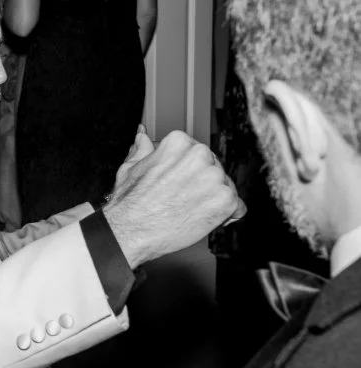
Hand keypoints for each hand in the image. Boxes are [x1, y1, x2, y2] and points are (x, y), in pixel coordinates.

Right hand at [103, 130, 245, 267]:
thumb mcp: (130, 167)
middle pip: (215, 169)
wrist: (130, 230)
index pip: (198, 154)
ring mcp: (215, 178)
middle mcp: (200, 156)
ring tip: (190, 211)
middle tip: (183, 200)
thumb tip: (142, 137)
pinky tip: (205, 219)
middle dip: (204, 185)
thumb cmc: (130, 203)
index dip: (190, 172)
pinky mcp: (225, 200)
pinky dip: (226, 216)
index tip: (180, 183)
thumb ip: (142, 149)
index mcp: (179, 143)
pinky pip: (237, 208)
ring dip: (213, 200)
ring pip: (226, 187)